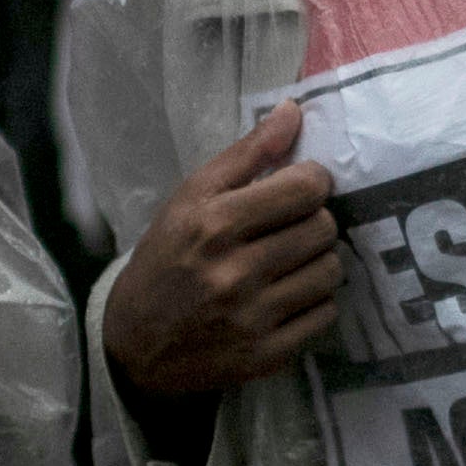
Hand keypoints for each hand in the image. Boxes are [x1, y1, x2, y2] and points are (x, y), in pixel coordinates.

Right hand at [103, 103, 338, 395]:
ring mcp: (253, 318)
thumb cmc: (166, 259)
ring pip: (330, 272)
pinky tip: (288, 296)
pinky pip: (325, 315)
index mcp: (214, 223)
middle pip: (323, 229)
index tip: (300, 188)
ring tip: (291, 261)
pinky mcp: (266, 355)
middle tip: (292, 227)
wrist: (136, 344)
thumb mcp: (191, 197)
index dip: (312, 182)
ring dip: (317, 261)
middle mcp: (235, 272)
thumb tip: (294, 111)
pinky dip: (314, 302)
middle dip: (314, 221)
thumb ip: (247, 153)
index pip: (305, 190)